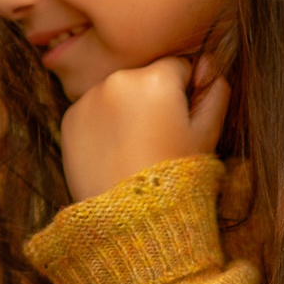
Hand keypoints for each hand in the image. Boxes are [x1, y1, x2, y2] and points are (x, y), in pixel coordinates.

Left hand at [58, 54, 227, 202]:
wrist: (131, 218)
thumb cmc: (177, 176)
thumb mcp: (207, 134)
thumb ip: (215, 92)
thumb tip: (210, 66)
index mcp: (156, 78)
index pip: (177, 65)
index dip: (185, 92)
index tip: (181, 121)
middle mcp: (118, 79)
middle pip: (143, 78)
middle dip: (152, 98)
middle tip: (157, 138)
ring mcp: (88, 99)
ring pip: (116, 94)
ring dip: (125, 110)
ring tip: (134, 149)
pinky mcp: (69, 120)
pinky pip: (93, 112)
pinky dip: (102, 126)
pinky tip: (114, 153)